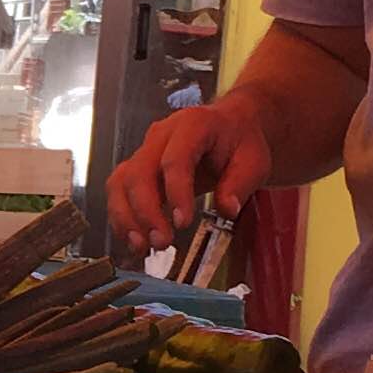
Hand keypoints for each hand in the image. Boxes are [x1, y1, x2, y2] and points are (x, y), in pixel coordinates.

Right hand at [107, 95, 272, 253]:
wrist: (230, 129)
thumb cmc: (239, 142)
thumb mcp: (253, 161)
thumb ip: (240, 184)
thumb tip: (227, 210)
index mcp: (193, 125)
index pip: (175, 159)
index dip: (176, 192)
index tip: (183, 223)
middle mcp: (161, 135)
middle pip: (139, 172)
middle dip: (146, 211)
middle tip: (161, 242)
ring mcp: (145, 151)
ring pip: (121, 182)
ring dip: (127, 217)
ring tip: (142, 247)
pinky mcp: (137, 168)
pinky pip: (119, 192)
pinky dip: (123, 217)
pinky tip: (135, 240)